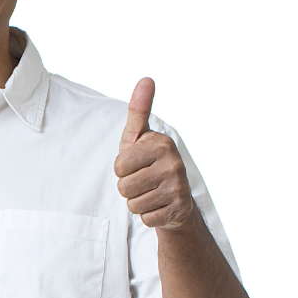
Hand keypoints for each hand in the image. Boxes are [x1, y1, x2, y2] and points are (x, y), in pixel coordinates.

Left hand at [115, 79, 195, 229]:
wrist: (174, 197)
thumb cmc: (148, 162)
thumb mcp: (139, 137)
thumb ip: (138, 110)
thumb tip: (146, 78)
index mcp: (161, 144)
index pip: (118, 166)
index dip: (121, 169)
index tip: (136, 164)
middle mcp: (173, 163)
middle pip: (123, 186)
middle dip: (127, 187)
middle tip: (143, 181)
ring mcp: (178, 187)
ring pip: (132, 204)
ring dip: (136, 202)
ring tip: (150, 192)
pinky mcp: (179, 209)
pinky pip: (145, 218)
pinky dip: (147, 215)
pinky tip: (159, 205)